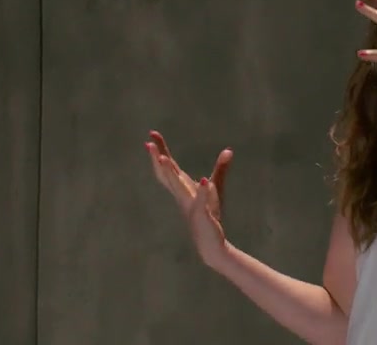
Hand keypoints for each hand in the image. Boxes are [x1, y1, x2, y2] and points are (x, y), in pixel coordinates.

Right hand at [145, 130, 232, 268]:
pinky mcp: (202, 215)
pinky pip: (201, 202)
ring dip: (170, 173)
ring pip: (178, 188)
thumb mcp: (217, 187)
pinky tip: (204, 181)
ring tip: (163, 158)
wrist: (210, 242)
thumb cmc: (210, 215)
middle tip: (148, 143)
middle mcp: (182, 195)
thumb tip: (228, 150)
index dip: (160, 150)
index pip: (170, 166)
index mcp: (182, 187)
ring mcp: (190, 205)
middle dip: (157, 158)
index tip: (151, 134)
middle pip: (167, 174)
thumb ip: (221, 168)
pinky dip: (202, 192)